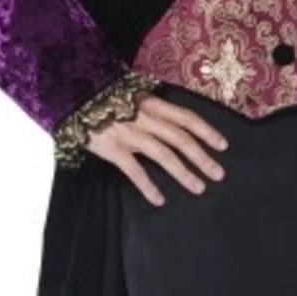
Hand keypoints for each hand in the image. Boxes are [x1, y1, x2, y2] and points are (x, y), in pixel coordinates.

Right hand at [90, 94, 228, 205]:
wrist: (73, 96)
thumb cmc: (104, 98)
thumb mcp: (133, 95)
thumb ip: (152, 108)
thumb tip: (173, 120)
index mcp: (152, 103)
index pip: (186, 117)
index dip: (207, 131)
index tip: (223, 145)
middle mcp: (145, 117)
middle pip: (181, 139)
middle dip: (203, 158)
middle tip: (219, 174)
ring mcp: (130, 133)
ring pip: (164, 155)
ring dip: (184, 173)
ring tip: (199, 188)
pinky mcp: (113, 148)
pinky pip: (134, 170)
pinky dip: (148, 186)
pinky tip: (159, 200)